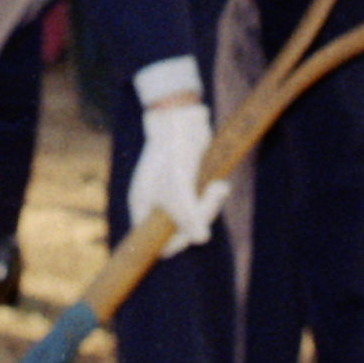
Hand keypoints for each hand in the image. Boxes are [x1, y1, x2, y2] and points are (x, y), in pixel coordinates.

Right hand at [125, 61, 228, 252]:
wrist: (180, 119)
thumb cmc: (173, 153)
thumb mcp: (179, 189)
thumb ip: (189, 216)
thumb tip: (202, 238)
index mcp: (142, 207)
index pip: (155, 241)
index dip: (174, 243)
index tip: (193, 235)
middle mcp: (156, 204)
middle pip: (180, 230)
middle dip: (201, 216)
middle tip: (215, 194)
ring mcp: (172, 195)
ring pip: (195, 217)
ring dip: (211, 205)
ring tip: (221, 187)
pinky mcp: (188, 185)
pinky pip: (201, 202)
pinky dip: (212, 196)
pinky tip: (220, 185)